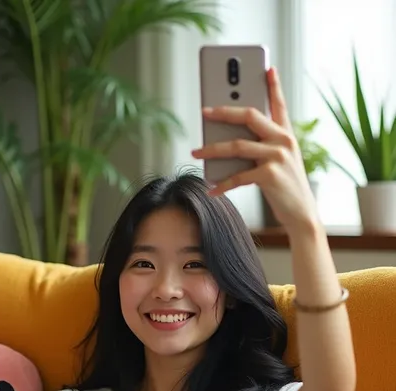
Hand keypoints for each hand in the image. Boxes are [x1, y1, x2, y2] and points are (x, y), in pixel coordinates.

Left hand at [191, 67, 320, 232]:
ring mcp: (277, 156)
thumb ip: (261, 148)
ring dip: (212, 149)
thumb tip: (228, 145)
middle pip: (248, 115)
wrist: (302, 215)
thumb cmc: (285, 188)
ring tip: (196, 152)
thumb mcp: (278, 162)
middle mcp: (283, 140)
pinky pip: (238, 176)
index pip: (279, 103)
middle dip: (224, 111)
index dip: (273, 84)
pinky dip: (222, 184)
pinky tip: (211, 188)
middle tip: (204, 112)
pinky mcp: (269, 175)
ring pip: (237, 145)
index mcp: (286, 134)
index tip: (267, 67)